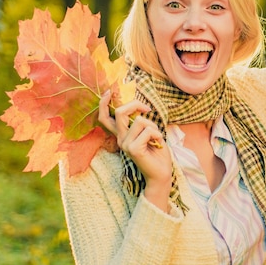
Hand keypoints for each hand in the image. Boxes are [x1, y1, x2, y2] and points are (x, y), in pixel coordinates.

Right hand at [99, 91, 172, 210]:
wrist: (162, 173)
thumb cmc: (157, 152)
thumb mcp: (148, 132)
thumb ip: (140, 122)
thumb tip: (139, 107)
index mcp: (121, 135)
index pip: (105, 118)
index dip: (103, 104)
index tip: (108, 92)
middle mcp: (120, 139)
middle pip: (120, 112)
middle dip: (136, 105)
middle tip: (148, 109)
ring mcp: (125, 145)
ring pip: (139, 121)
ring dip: (153, 126)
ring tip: (156, 138)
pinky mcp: (133, 150)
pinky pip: (147, 131)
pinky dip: (157, 134)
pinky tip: (158, 144)